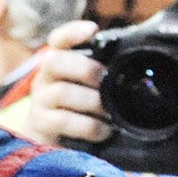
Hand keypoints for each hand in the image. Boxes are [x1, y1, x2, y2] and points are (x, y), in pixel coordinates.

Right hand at [10, 20, 107, 148]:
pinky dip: (88, 126)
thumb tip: (137, 63)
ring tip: (108, 112)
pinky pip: (62, 120)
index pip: (58, 41)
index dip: (72, 32)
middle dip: (85, 69)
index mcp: (59, 66)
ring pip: (61, 92)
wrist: (53, 147)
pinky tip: (103, 130)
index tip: (92, 30)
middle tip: (104, 81)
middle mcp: (44, 79)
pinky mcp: (39, 124)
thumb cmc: (80, 114)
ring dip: (91, 101)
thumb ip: (104, 77)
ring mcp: (39, 102)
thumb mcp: (90, 91)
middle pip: (54, 61)